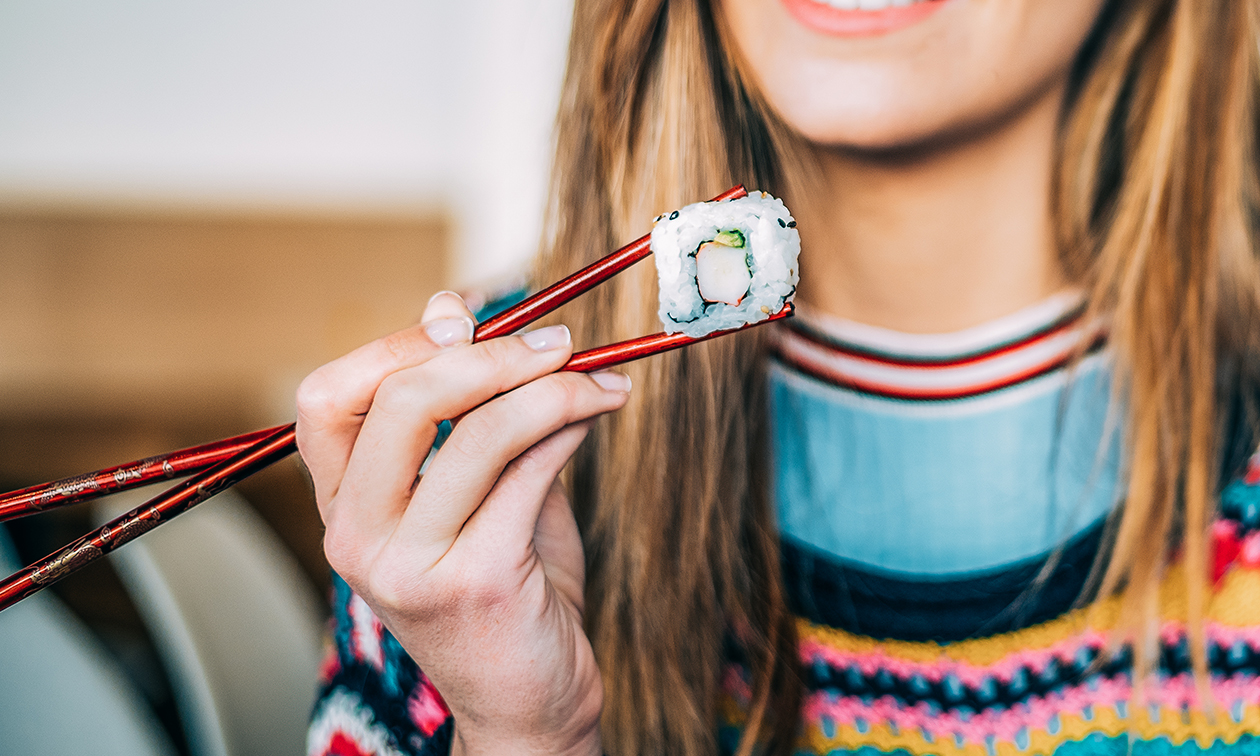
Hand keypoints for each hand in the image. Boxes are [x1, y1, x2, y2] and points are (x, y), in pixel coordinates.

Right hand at [296, 292, 628, 755]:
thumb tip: (452, 309)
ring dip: (552, 389)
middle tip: (556, 344)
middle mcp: (357, 537)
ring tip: (600, 380)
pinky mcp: (475, 582)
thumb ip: (464, 411)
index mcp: (342, 508)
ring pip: (478, 432)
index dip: (393, 344)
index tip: (462, 324)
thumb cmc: (503, 586)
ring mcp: (410, 565)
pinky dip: (573, 426)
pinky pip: (530, 472)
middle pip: (400, 402)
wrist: (528, 701)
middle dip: (489, 356)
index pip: (326, 399)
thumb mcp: (472, 492)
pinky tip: (600, 415)